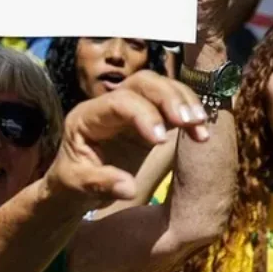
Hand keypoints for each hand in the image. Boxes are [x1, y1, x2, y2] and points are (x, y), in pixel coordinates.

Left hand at [45, 71, 208, 205]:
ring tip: (200, 125)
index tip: (160, 140)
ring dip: (183, 101)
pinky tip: (201, 135)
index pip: (118, 102)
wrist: (75, 182)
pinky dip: (188, 115)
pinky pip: (171, 106)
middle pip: (142, 82)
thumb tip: (130, 189)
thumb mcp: (76, 185)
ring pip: (160, 87)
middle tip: (190, 121)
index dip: (143, 114)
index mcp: (87, 117)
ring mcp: (130, 109)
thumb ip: (100, 183)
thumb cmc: (71, 181)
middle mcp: (109, 105)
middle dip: (169, 97)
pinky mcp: (147, 119)